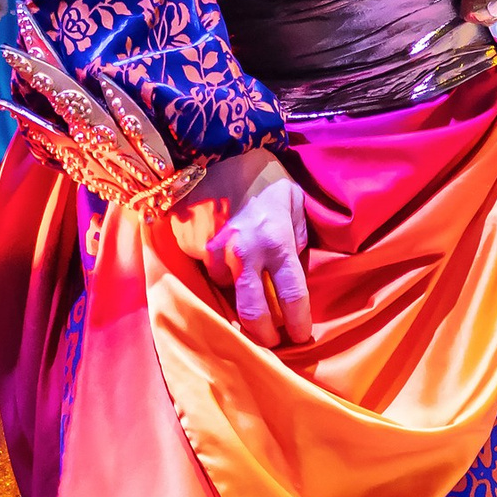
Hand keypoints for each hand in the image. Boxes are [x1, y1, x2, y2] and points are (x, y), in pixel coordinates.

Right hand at [192, 151, 312, 348]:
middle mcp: (244, 255)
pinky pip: (211, 274)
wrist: (214, 154)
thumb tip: (296, 263)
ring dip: (241, 297)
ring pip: (228, 293)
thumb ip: (297, 235)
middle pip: (253, 313)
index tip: (303, 338)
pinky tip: (230, 261)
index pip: (292, 294)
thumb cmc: (263, 175)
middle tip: (274, 342)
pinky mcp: (193, 252)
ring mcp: (214, 255)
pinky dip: (223, 274)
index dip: (298, 322)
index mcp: (276, 241)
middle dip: (265, 335)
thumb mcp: (294, 198)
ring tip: (251, 291)